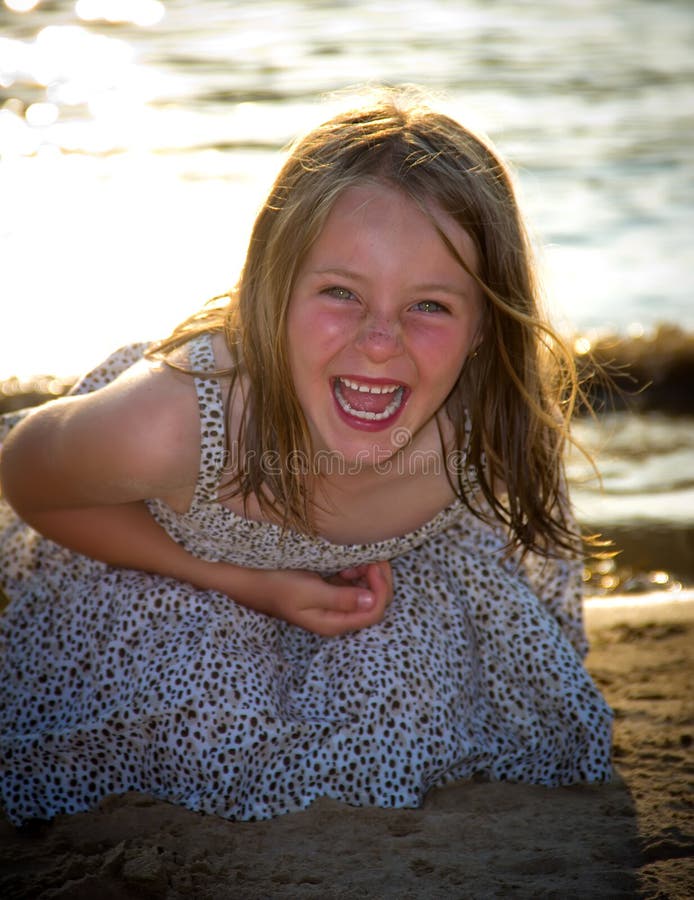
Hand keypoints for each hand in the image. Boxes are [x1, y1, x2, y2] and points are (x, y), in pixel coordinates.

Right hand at [238, 560, 392, 636]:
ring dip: (367, 574)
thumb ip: (341, 598)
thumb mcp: (308, 591)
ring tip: (358, 558)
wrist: (250, 579)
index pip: (373, 613)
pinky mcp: (328, 591)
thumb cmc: (276, 585)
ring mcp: (333, 603)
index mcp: (333, 622)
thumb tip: (372, 601)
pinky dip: (356, 571)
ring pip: (365, 591)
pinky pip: (353, 583)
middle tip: (372, 557)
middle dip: (378, 580)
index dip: (380, 590)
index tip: (373, 566)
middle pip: (374, 602)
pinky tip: (347, 562)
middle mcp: (337, 616)